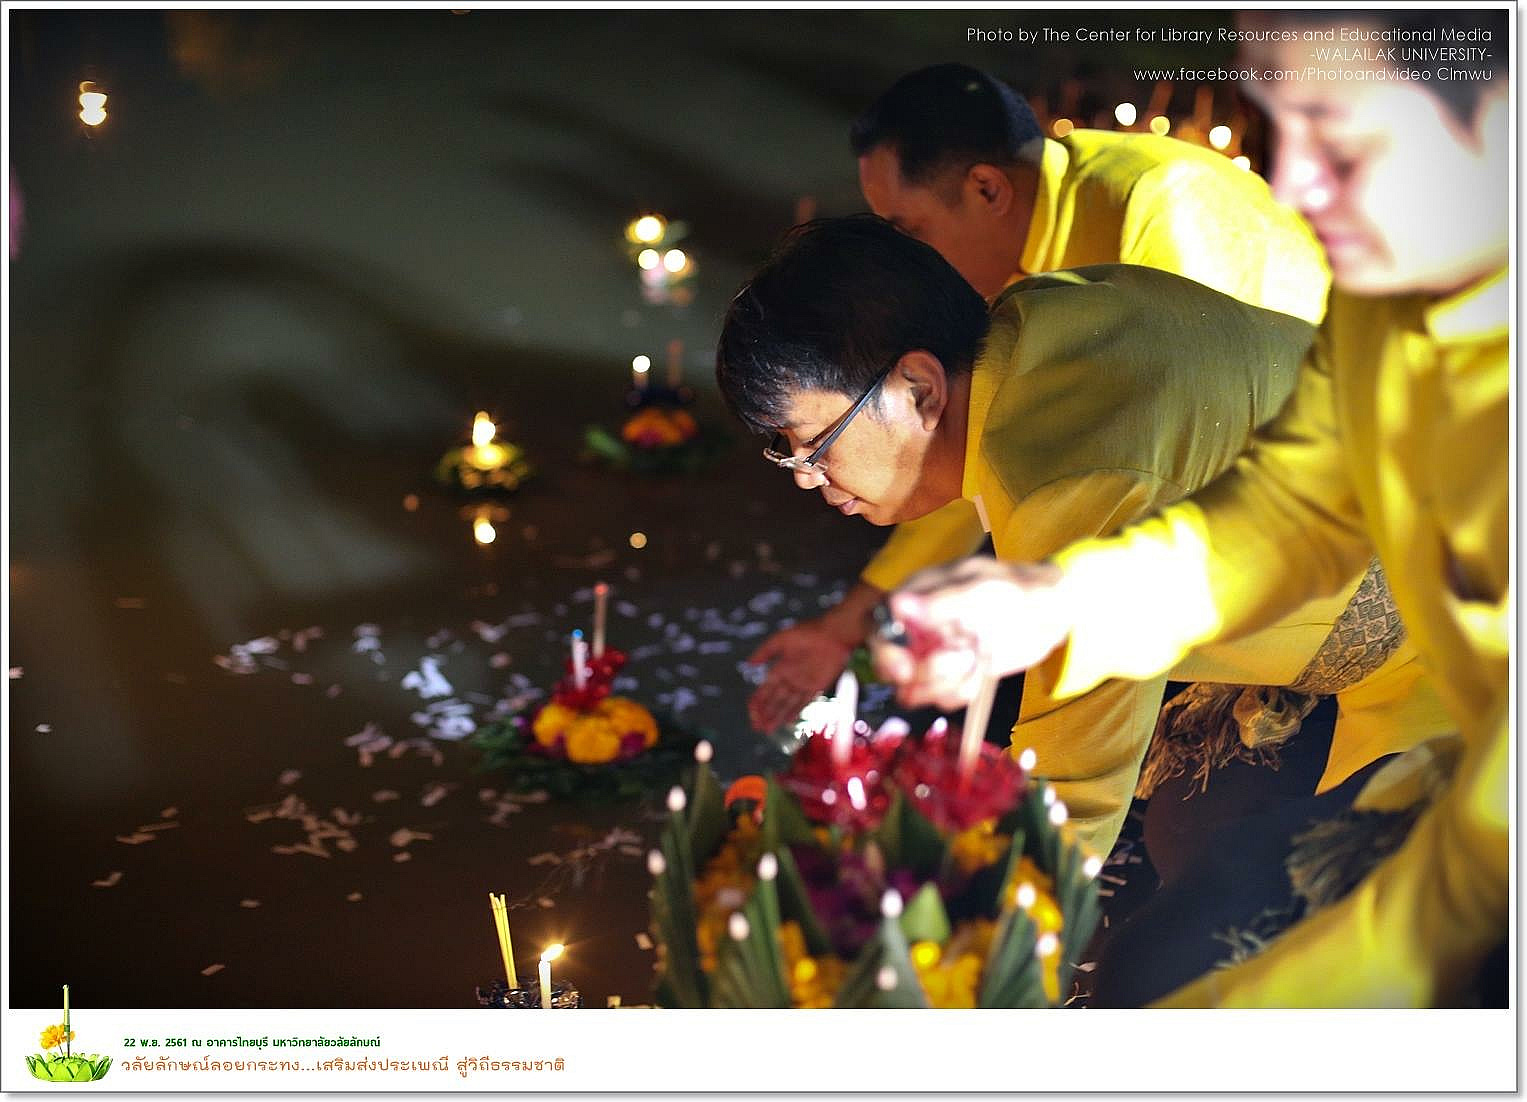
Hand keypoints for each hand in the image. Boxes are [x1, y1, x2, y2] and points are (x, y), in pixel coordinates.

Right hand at [744, 616, 857, 732]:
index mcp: (779, 668)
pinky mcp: (817, 687)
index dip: (758, 700)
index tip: (751, 711)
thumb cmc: (807, 633)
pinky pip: (804, 703)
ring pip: (787, 705)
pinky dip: (794, 712)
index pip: (765, 689)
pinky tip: (786, 722)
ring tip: (767, 729)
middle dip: (765, 714)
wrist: (833, 634)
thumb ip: (764, 652)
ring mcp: (803, 684)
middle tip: (757, 727)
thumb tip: (747, 663)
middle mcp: (789, 678)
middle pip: (774, 700)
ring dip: (776, 717)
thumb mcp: (781, 639)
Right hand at [871, 556, 1071, 710]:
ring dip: (945, 683)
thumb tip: (897, 604)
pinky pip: (940, 695)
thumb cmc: (1019, 590)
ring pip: (915, 684)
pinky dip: (960, 692)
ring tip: (976, 664)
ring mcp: (935, 651)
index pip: (880, 622)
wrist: (1053, 612)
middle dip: (919, 673)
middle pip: (890, 660)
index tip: (906, 668)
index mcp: (918, 594)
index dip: (884, 649)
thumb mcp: (983, 591)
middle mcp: (919, 625)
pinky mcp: (953, 673)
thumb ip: (941, 601)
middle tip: (953, 669)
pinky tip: (979, 676)